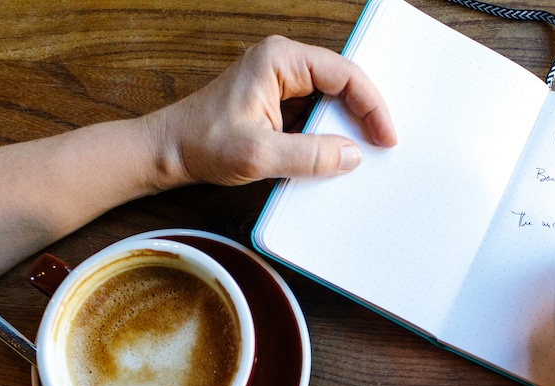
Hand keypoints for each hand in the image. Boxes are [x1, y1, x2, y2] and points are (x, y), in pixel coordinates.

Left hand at [144, 35, 396, 187]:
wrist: (168, 152)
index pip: (344, 74)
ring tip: (361, 150)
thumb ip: (309, 156)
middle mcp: (281, 63)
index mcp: (279, 60)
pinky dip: (327, 134)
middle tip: (381, 144)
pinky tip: (334, 155)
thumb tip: (350, 155)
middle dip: (364, 113)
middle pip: (342, 82)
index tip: (385, 135)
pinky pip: (314, 113)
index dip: (372, 105)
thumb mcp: (260, 154)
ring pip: (330, 99)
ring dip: (346, 125)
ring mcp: (278, 82)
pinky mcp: (276, 102)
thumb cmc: (201, 143)